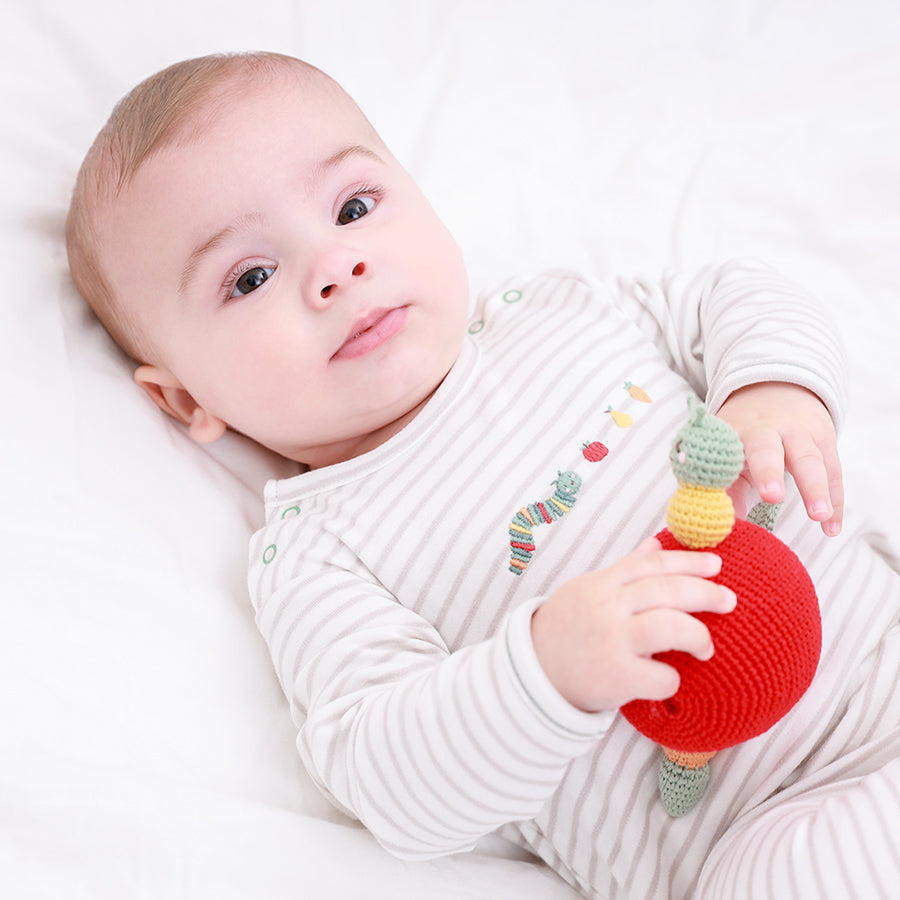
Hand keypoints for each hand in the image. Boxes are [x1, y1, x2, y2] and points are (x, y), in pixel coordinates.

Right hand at [530, 539, 735, 711]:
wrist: (533, 671)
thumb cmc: (567, 629)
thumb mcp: (588, 589)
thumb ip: (624, 569)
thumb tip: (655, 543)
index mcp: (602, 583)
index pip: (652, 564)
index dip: (687, 561)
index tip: (716, 565)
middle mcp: (607, 607)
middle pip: (668, 590)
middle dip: (705, 593)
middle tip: (728, 600)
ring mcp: (611, 640)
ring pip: (671, 626)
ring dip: (698, 636)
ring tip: (706, 647)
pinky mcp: (616, 676)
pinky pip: (662, 675)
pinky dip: (672, 678)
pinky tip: (669, 679)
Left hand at [715, 382, 842, 535]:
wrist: (777, 390)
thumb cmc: (745, 430)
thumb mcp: (729, 450)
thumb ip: (725, 485)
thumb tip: (721, 522)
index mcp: (738, 431)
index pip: (730, 450)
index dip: (728, 469)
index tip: (724, 492)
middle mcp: (768, 430)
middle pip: (770, 449)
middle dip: (770, 472)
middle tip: (772, 497)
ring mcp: (800, 435)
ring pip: (810, 460)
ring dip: (815, 488)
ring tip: (819, 516)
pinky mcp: (825, 443)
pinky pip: (833, 473)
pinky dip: (834, 501)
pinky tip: (831, 528)